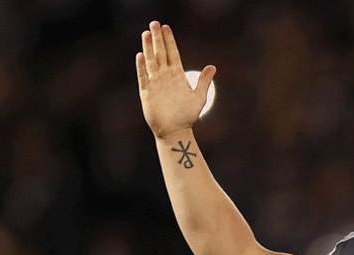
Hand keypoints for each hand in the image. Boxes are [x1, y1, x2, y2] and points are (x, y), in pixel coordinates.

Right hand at [137, 21, 215, 139]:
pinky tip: (140, 55)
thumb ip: (203, 81)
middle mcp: (165, 77)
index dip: (169, 41)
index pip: (173, 54)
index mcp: (177, 76)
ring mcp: (155, 83)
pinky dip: (141, 67)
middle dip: (158, 38)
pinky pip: (143, 77)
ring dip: (148, 48)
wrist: (175, 132)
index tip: (166, 28)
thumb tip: (212, 66)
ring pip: (151, 62)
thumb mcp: (199, 98)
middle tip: (154, 23)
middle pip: (160, 53)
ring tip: (146, 34)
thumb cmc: (187, 117)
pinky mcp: (147, 93)